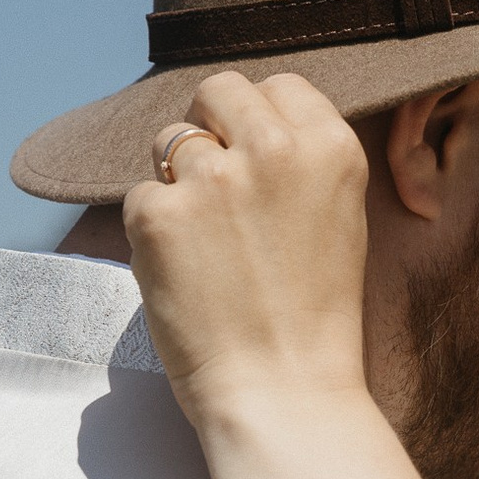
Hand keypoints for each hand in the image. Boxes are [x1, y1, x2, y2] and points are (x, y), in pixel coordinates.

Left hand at [122, 71, 372, 421]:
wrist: (284, 392)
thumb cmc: (315, 319)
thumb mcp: (338, 219)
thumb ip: (300, 163)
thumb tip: (246, 127)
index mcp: (330, 147)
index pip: (277, 86)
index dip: (258, 119)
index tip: (254, 157)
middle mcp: (273, 149)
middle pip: (218, 91)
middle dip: (210, 128)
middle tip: (216, 186)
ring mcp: (212, 178)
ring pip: (170, 139)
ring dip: (177, 180)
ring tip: (205, 242)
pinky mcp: (159, 214)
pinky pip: (140, 195)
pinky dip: (153, 231)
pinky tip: (184, 273)